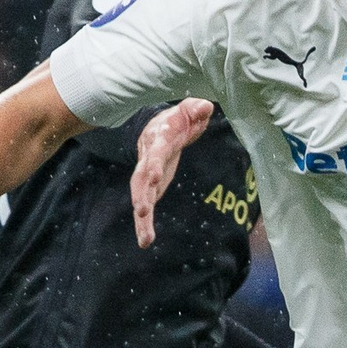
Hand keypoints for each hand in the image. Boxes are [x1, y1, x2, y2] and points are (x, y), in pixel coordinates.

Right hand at [132, 98, 215, 246]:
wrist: (159, 126)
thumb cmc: (178, 119)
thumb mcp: (190, 110)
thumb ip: (196, 108)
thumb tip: (205, 107)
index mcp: (159, 140)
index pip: (156, 153)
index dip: (154, 163)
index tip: (154, 177)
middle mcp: (148, 159)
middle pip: (140, 178)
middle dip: (141, 194)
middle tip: (141, 211)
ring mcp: (147, 174)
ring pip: (141, 196)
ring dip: (142, 218)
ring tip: (144, 240)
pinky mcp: (150, 187)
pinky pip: (146, 205)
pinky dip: (144, 223)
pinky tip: (145, 241)